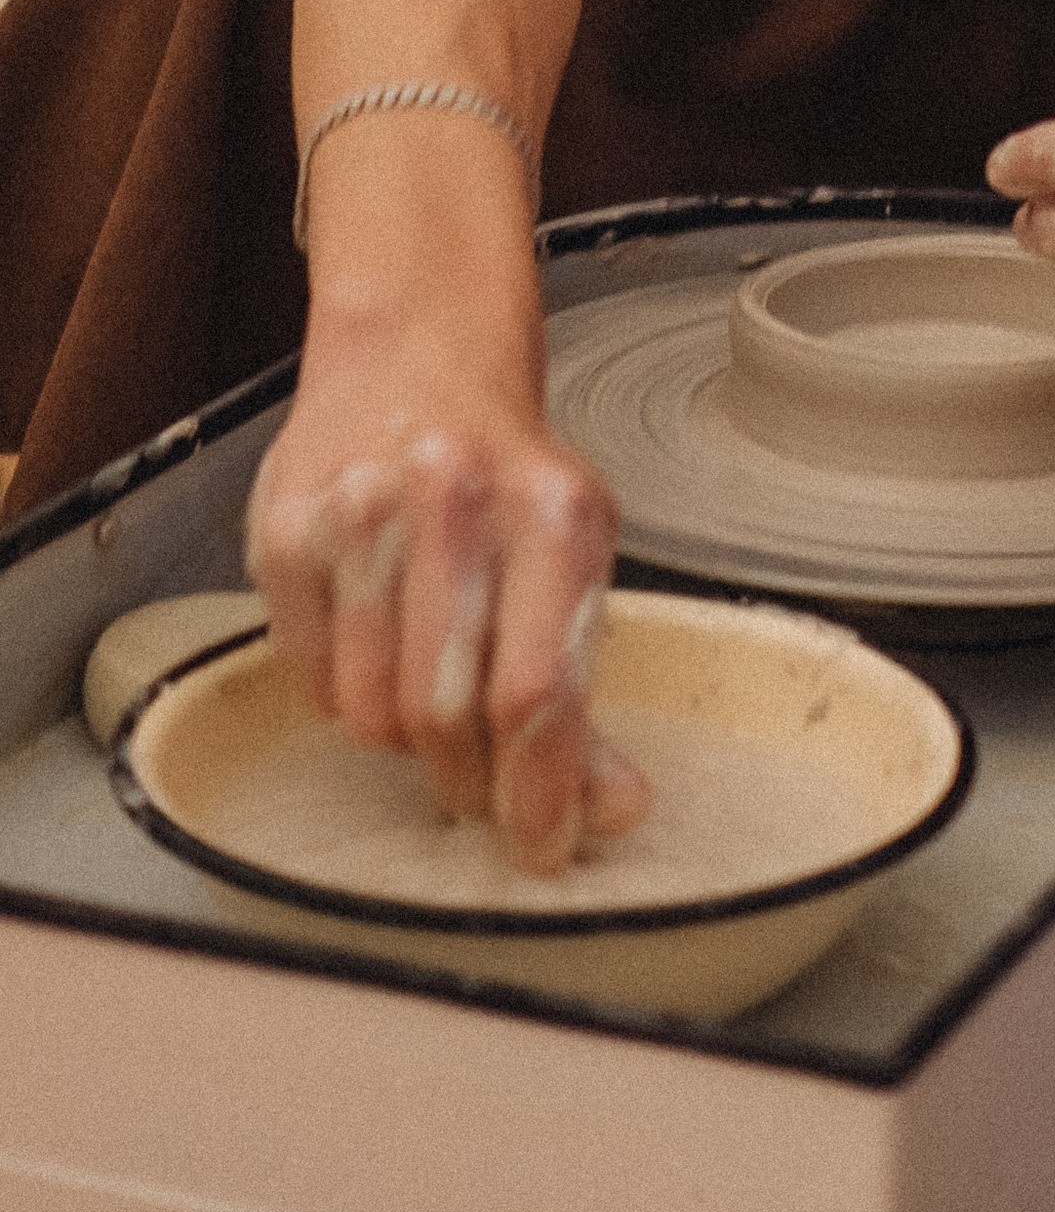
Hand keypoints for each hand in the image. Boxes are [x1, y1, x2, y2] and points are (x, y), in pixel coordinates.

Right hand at [245, 302, 645, 877]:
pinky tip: (377, 646)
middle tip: (485, 790)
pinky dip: (348, 695)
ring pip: (371, 714)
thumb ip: (585, 692)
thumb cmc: (509, 476)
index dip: (537, 796)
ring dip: (406, 739)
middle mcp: (456, 505)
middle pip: (446, 716)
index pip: (536, 694)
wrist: (416, 361)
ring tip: (432, 687)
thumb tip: (610, 811)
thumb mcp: (575, 562)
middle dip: (471, 781)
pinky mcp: (287, 533)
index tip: (544, 851)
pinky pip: (311, 683)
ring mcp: (360, 516)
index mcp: (554, 515)